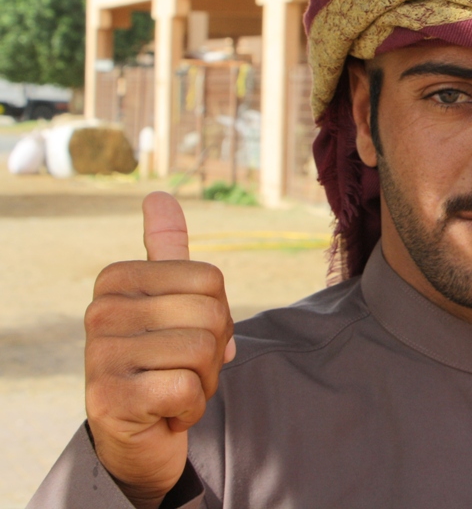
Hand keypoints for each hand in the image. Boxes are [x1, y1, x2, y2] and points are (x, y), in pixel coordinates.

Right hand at [84, 191, 234, 507]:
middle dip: (214, 349)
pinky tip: (167, 411)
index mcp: (116, 279)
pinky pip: (186, 389)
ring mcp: (99, 355)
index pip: (210, 278)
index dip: (217, 312)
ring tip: (176, 386)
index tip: (186, 332)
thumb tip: (158, 196)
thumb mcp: (169, 298)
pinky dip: (191, 407)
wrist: (139, 431)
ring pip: (201, 351)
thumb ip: (166, 248)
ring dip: (204, 379)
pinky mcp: (109, 398)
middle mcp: (100, 311)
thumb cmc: (161, 355)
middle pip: (210, 313)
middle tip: (185, 366)